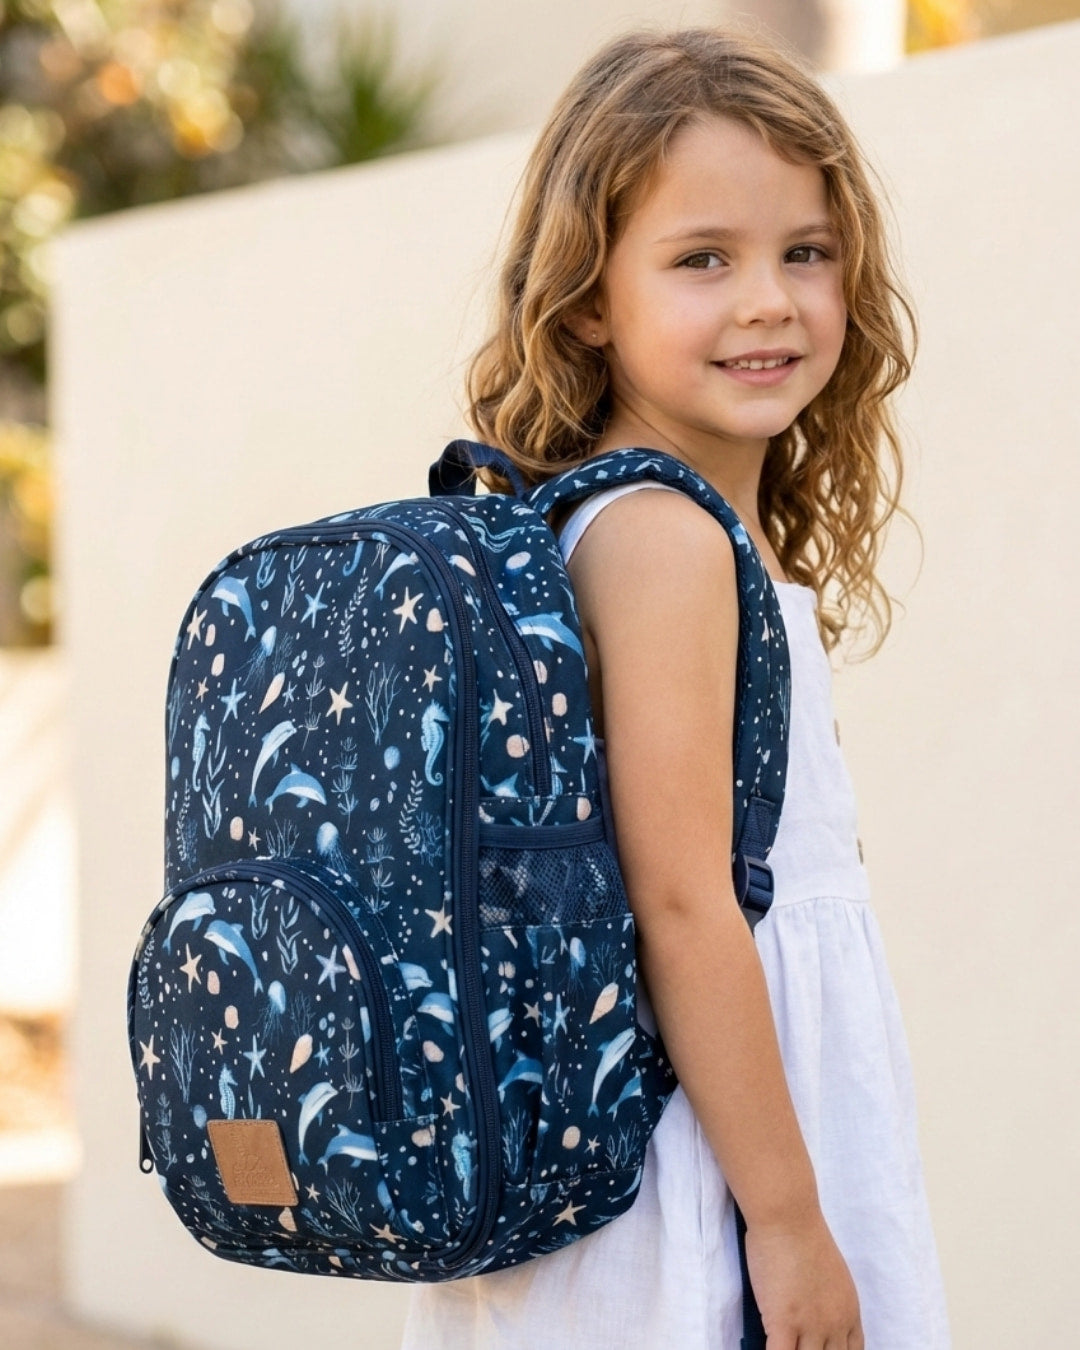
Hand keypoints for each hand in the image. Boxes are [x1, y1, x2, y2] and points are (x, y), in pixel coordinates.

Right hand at [744, 1209, 863, 1349]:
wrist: (788, 1217)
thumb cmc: (804, 1235)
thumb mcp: (832, 1275)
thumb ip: (828, 1303)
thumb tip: (812, 1317)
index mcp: (849, 1312)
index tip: (819, 1348)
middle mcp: (834, 1325)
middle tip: (799, 1344)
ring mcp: (810, 1326)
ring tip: (783, 1343)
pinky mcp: (783, 1322)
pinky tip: (762, 1347)